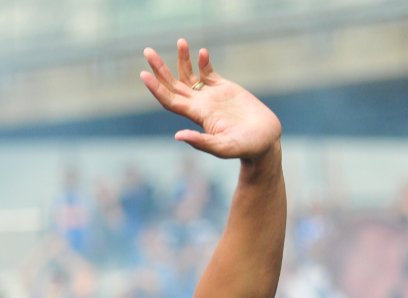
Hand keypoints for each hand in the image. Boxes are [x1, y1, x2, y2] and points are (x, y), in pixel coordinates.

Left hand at [140, 39, 280, 160]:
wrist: (264, 139)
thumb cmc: (245, 147)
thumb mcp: (223, 147)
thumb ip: (202, 142)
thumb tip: (178, 136)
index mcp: (196, 116)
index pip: (170, 100)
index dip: (156, 88)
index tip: (144, 74)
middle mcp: (199, 105)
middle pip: (173, 84)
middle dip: (160, 69)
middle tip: (147, 51)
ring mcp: (211, 96)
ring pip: (190, 75)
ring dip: (182, 59)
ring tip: (180, 41)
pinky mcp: (224, 88)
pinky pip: (209, 72)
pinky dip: (204, 62)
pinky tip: (202, 52)